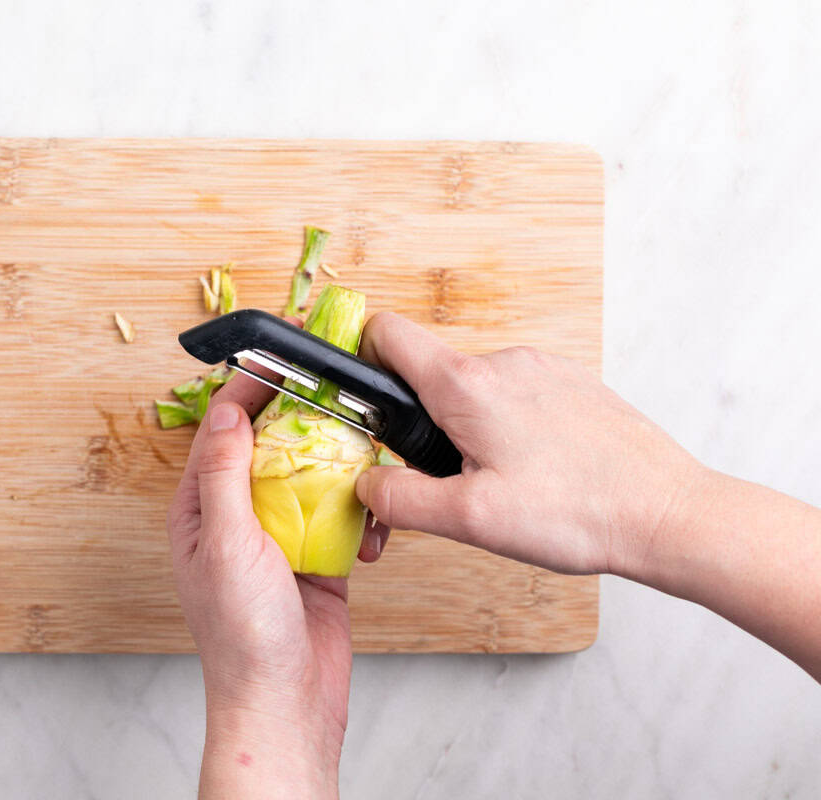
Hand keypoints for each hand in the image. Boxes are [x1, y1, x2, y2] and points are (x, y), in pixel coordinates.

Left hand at [166, 372, 384, 797]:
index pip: (223, 429)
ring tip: (360, 438)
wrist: (286, 702)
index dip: (250, 386)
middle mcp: (237, 516)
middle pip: (270, 443)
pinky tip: (372, 515)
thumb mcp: (226, 544)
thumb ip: (224, 475)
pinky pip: (340, 510)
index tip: (282, 353)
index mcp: (200, 509)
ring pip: (310, 472)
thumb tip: (228, 412)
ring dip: (336, 457)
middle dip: (300, 412)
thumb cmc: (243, 635)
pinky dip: (360, 504)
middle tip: (333, 382)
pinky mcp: (317, 554)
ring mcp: (279, 534)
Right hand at [354, 312, 703, 576]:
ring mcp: (544, 369)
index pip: (387, 334)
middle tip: (446, 483)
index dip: (360, 361)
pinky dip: (510, 431)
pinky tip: (536, 477)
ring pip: (475, 392)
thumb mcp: (470, 520)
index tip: (361, 402)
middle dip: (422, 427)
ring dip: (468, 433)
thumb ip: (400, 500)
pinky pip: (517, 398)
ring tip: (501, 488)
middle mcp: (504, 362)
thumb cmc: (578, 513)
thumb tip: (364, 486)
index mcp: (466, 385)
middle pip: (429, 375)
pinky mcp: (574, 386)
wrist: (669, 514)